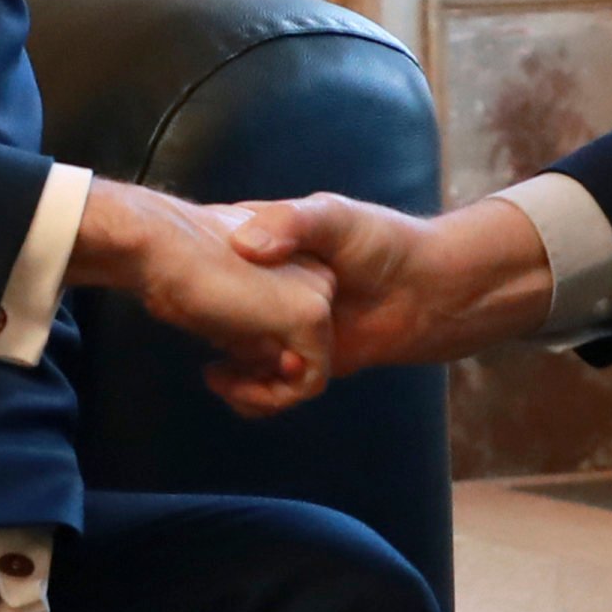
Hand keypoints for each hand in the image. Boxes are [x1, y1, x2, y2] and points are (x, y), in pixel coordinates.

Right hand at [68, 179, 336, 406]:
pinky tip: (223, 378)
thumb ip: (256, 334)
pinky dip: (267, 397)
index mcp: (295, 271)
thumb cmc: (178, 270)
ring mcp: (319, 293)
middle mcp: (315, 276)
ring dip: (259, 393)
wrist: (162, 243)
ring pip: (306, 373)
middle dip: (257, 381)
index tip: (217, 363)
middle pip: (302, 356)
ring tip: (217, 378)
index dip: (254, 364)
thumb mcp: (226, 307)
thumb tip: (282, 368)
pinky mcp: (311, 315)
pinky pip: (308, 383)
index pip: (293, 337)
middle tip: (216, 374)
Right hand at [210, 194, 558, 416]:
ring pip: (256, 367)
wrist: (436, 284)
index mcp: (282, 260)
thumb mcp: (329, 217)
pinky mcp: (321, 362)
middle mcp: (285, 296)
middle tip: (203, 353)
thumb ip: (289, 224)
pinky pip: (285, 389)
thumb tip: (246, 248)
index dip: (196, 298)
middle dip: (214, 346)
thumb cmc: (384, 242)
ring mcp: (299, 332)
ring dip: (240, 380)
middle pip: (233, 333)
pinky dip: (265, 395)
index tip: (175, 302)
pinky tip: (242, 382)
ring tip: (220, 374)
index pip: (221, 282)